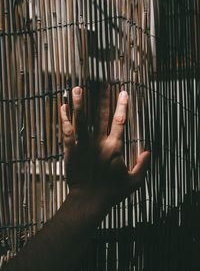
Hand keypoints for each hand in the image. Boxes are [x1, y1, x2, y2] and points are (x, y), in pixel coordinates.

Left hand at [60, 84, 149, 210]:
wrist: (88, 200)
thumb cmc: (111, 192)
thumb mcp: (133, 182)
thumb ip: (142, 165)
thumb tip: (147, 150)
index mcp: (114, 148)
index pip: (120, 121)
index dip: (122, 106)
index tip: (123, 93)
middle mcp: (98, 143)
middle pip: (100, 116)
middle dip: (103, 99)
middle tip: (103, 85)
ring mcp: (83, 145)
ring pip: (81, 120)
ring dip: (80, 103)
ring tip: (78, 88)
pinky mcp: (71, 150)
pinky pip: (67, 131)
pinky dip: (64, 118)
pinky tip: (63, 107)